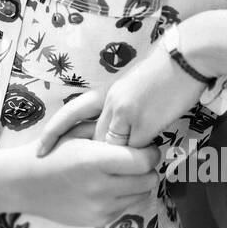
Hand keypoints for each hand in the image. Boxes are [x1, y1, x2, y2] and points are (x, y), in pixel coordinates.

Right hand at [10, 137, 160, 227]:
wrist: (21, 183)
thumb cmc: (49, 151)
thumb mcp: (75, 131)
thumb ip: (108, 131)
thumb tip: (138, 133)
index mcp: (95, 160)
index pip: (144, 160)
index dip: (149, 152)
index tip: (145, 146)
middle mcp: (101, 187)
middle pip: (148, 180)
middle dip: (147, 168)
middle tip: (135, 160)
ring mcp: (100, 208)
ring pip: (141, 195)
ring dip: (136, 184)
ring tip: (119, 174)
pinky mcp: (97, 221)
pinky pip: (125, 207)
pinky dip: (122, 196)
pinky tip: (105, 187)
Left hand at [36, 49, 205, 154]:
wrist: (186, 57)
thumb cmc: (165, 72)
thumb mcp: (133, 88)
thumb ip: (120, 110)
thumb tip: (117, 135)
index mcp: (106, 90)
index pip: (72, 114)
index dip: (54, 132)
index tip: (40, 149)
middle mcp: (109, 101)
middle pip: (93, 138)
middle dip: (91, 154)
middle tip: (79, 170)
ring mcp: (123, 114)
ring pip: (112, 148)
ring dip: (122, 156)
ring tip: (126, 164)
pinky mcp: (142, 124)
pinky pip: (134, 151)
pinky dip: (142, 154)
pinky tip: (150, 152)